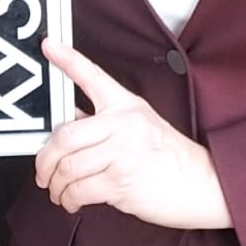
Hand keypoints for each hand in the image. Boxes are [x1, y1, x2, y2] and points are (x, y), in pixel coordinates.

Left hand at [35, 39, 230, 229]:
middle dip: (45, 158)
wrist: (202, 184)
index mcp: (127, 106)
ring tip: (58, 190)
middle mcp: (123, 124)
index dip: (68, 59)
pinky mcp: (121, 180)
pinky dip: (68, 199)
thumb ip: (104, 124)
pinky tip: (72, 201)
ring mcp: (122, 151)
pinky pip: (79, 189)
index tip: (49, 45)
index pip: (93, 76)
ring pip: (67, 166)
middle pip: (65, 134)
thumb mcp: (140, 127)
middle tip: (43, 171)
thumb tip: (67, 126)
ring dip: (55, 184)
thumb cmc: (171, 159)